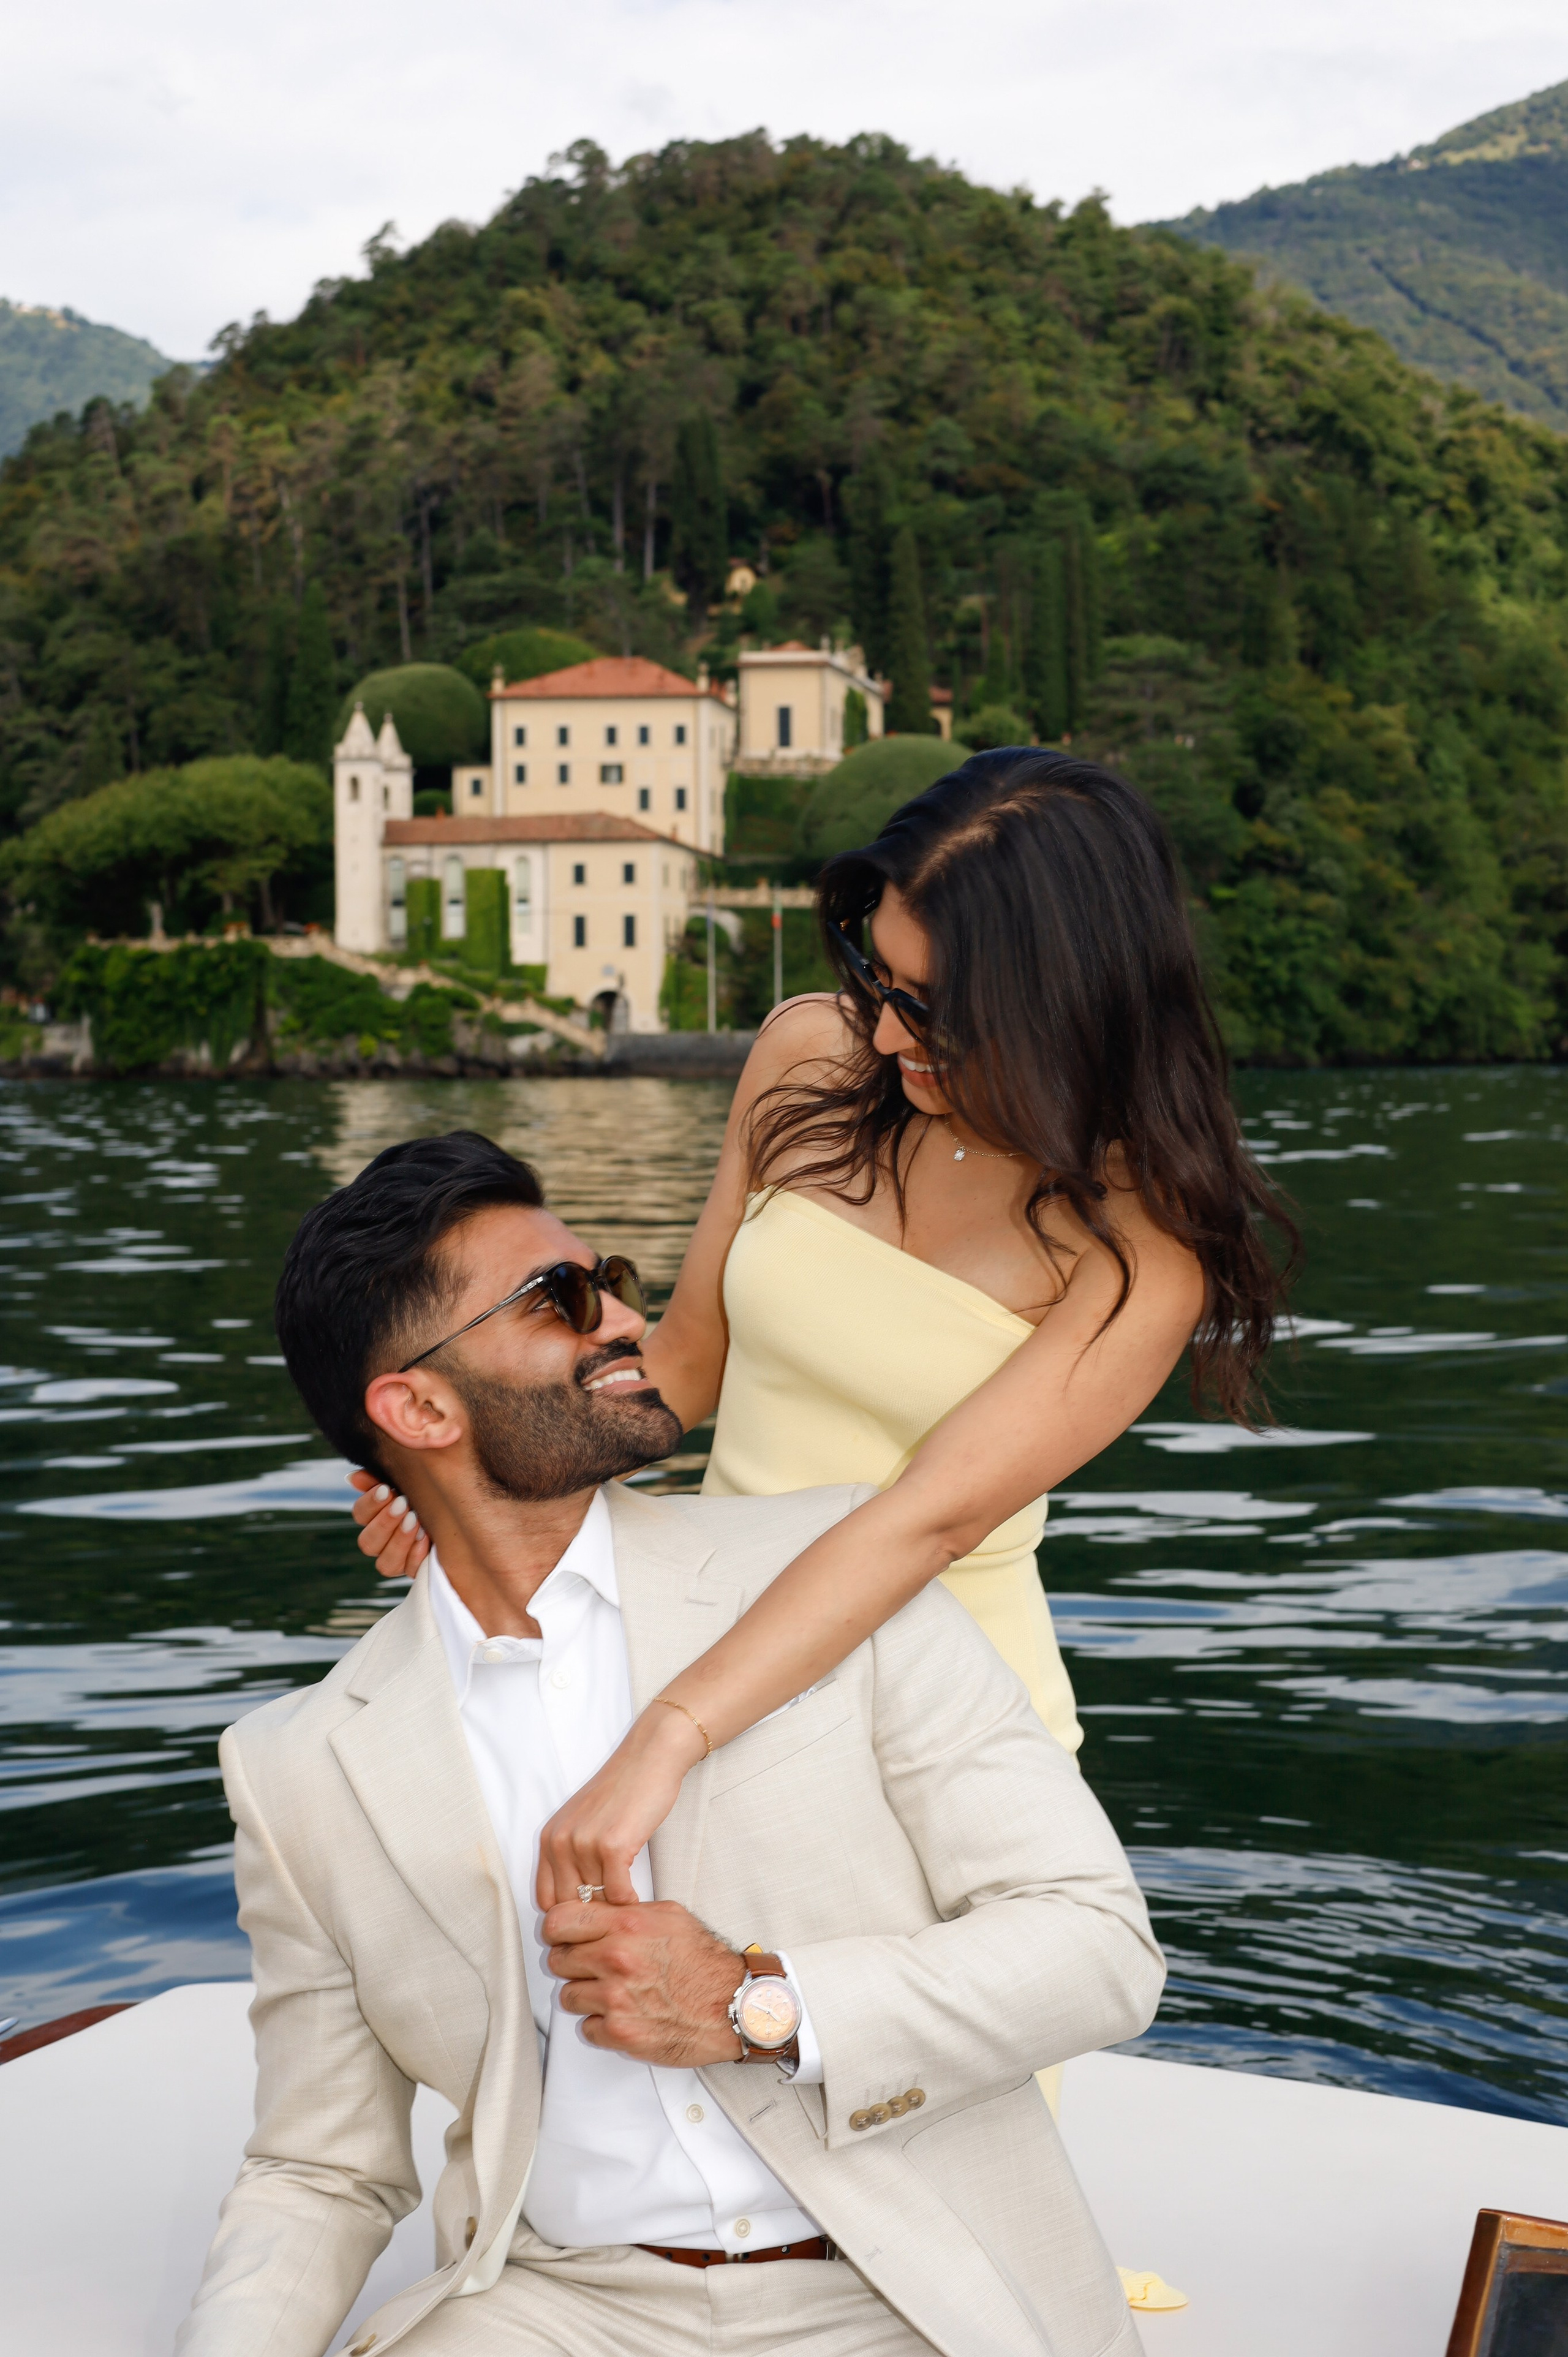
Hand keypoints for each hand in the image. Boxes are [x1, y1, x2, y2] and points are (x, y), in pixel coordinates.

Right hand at [348, 1468, 429, 1577]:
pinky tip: (426, 1538)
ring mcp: (398, 1560)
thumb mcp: (410, 1480)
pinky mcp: (416, 1570)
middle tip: (403, 1503)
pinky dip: (416, 1555)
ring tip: (415, 1521)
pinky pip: (410, 1571)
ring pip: (385, 1563)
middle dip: (384, 1523)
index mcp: (375, 1518)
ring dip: (399, 1541)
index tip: (385, 1489)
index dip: (369, 1504)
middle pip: (367, 1542)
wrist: (464, 1508)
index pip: (360, 1514)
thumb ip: (381, 1478)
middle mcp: (382, 1543)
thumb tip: (354, 1478)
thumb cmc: (431, 1489)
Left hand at [535, 1704, 707, 1910]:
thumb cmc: (622, 1792)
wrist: (649, 1758)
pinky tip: (638, 1897)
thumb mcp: (583, 1822)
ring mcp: (584, 1844)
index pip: (546, 1900)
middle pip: (570, 1906)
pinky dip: (630, 1902)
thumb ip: (571, 1858)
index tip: (589, 1920)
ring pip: (597, 1903)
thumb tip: (577, 1906)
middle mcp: (560, 1842)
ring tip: (626, 1910)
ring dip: (613, 1911)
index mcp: (549, 1839)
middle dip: (592, 1918)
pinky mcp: (612, 1846)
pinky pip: (619, 1895)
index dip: (568, 1917)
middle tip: (611, 1920)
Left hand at [544, 1897, 743, 2066]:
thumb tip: (596, 1910)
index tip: (565, 1936)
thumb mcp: (669, 1916)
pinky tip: (624, 2014)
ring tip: (613, 1993)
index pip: (558, 1921)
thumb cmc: (706, 1962)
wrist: (732, 2005)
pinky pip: (586, 2028)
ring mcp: (615, 1998)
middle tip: (593, 1967)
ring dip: (586, 1996)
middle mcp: (616, 1959)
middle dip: (573, 1963)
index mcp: (626, 1925)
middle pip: (558, 1960)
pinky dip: (601, 2025)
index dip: (558, 1930)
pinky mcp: (619, 2032)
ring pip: (568, 1996)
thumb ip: (627, 1911)